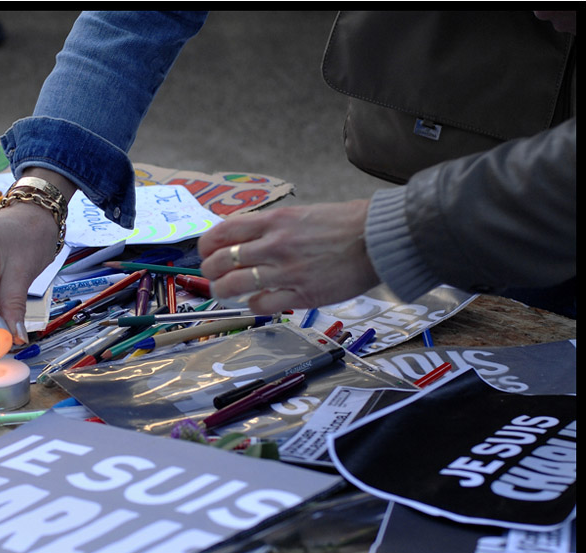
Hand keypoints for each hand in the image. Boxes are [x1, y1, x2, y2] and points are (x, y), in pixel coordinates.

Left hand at [198, 199, 379, 312]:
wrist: (379, 238)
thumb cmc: (344, 224)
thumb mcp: (300, 214)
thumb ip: (272, 227)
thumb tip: (246, 239)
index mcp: (274, 221)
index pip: (223, 232)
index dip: (207, 245)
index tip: (207, 252)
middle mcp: (274, 245)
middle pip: (220, 261)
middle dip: (210, 271)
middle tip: (214, 276)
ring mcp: (286, 271)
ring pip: (234, 285)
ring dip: (223, 291)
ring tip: (224, 293)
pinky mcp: (302, 294)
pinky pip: (262, 304)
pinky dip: (252, 305)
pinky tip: (255, 302)